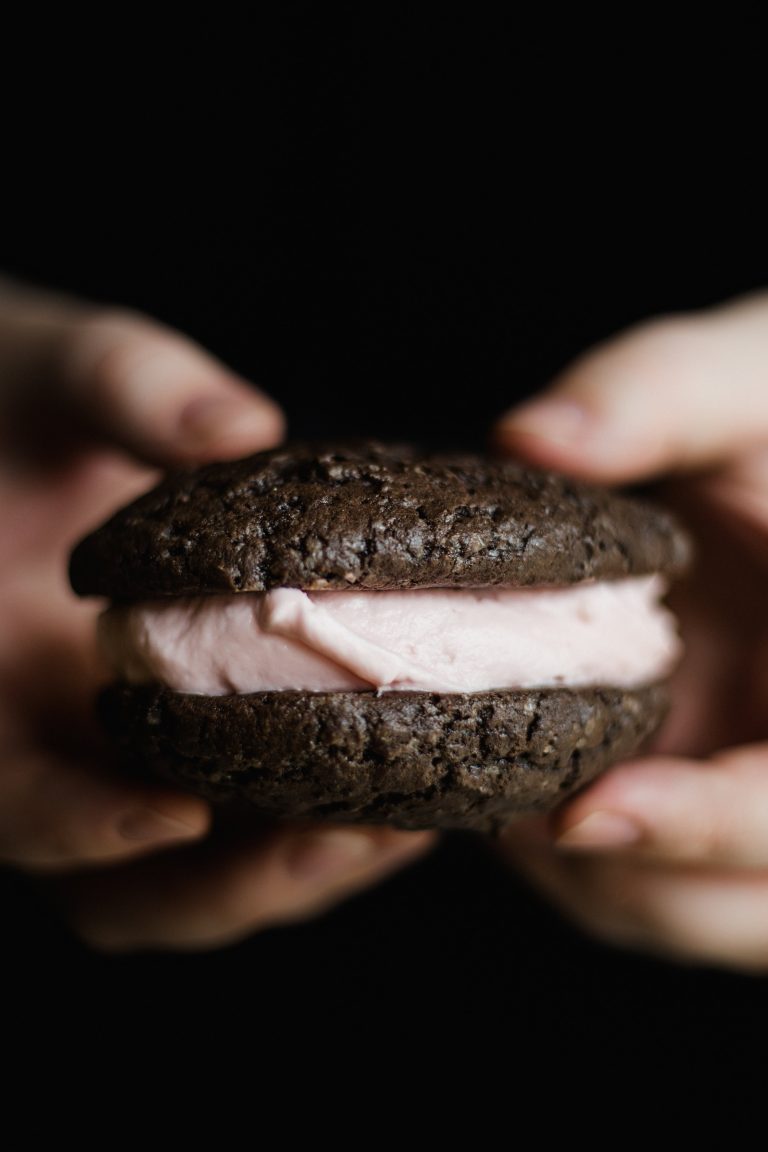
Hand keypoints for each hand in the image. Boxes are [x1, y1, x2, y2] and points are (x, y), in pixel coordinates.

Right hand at [0, 279, 431, 950]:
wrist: (8, 427)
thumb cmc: (0, 399)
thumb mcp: (42, 368)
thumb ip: (118, 388)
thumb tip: (239, 426)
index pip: (5, 793)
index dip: (73, 823)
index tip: (175, 814)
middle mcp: (47, 747)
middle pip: (117, 890)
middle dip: (233, 882)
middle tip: (359, 838)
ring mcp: (121, 761)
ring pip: (192, 879)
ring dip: (294, 870)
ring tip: (411, 822)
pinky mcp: (188, 745)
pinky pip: (248, 817)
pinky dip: (318, 817)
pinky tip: (405, 776)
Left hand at [494, 292, 767, 970]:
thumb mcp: (755, 379)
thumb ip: (660, 394)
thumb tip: (529, 438)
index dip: (702, 823)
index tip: (583, 814)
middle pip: (746, 901)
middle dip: (623, 867)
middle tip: (500, 799)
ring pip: (698, 910)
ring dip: (593, 875)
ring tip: (497, 787)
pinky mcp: (731, 796)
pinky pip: (667, 887)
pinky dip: (589, 862)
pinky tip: (524, 779)